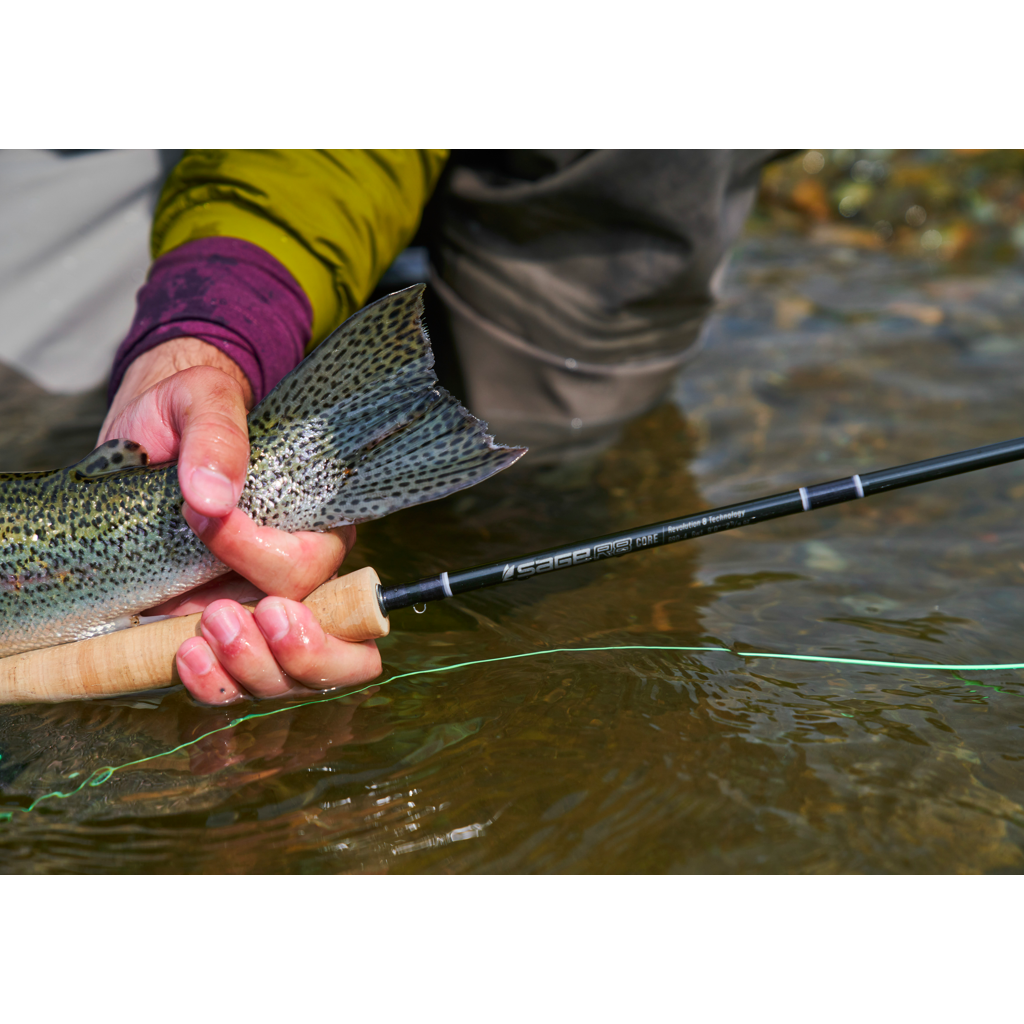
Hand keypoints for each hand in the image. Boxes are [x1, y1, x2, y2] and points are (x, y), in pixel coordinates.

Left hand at [101, 338, 381, 704]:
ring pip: (286, 675)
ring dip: (247, 672)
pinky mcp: (214, 628)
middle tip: (221, 619)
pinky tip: (184, 657)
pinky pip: (233, 682)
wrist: (146, 430)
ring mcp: (255, 608)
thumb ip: (217, 435)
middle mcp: (296, 574)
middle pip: (336, 638)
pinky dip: (212, 684)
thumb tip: (213, 496)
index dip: (261, 556)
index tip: (206, 519)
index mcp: (312, 520)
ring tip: (194, 639)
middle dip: (294, 650)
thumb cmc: (186, 409)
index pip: (314, 563)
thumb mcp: (201, 399)